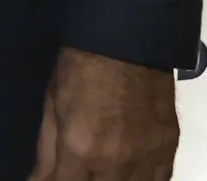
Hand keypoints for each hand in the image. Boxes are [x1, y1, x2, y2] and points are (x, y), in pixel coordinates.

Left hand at [27, 46, 177, 179]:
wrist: (128, 41)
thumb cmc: (82, 67)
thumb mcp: (52, 105)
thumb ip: (46, 151)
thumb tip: (37, 180)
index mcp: (82, 149)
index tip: (49, 180)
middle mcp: (116, 163)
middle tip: (75, 170)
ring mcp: (147, 159)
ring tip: (99, 171)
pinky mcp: (169, 150)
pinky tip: (126, 174)